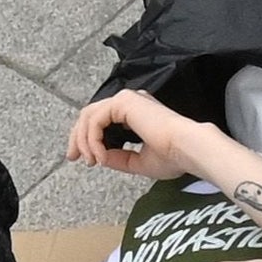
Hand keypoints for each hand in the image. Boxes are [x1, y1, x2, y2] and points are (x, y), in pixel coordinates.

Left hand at [68, 88, 219, 181]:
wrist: (188, 149)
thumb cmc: (174, 157)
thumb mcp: (138, 162)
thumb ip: (119, 158)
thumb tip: (100, 158)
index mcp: (134, 113)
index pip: (100, 120)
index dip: (86, 139)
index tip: (84, 160)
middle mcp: (129, 103)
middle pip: (89, 114)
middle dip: (77, 137)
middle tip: (73, 158)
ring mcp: (126, 100)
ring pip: (89, 116)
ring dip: (84, 140)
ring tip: (91, 161)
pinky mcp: (124, 102)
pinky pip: (96, 120)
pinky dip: (93, 139)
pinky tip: (101, 156)